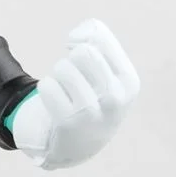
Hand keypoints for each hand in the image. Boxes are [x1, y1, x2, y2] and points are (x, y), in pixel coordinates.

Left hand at [11, 18, 139, 168]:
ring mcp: (93, 113)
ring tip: (66, 90)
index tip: (76, 47)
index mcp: (129, 81)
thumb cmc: (92, 93)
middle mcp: (116, 98)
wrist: (81, 141)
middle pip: (83, 53)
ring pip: (63, 68)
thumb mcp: (105, 69)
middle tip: (74, 75)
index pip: (99, 38)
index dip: (81, 36)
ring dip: (58, 75)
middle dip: (71, 59)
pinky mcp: (68, 123)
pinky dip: (46, 88)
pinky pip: (47, 86)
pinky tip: (56, 101)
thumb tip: (78, 35)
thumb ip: (96, 39)